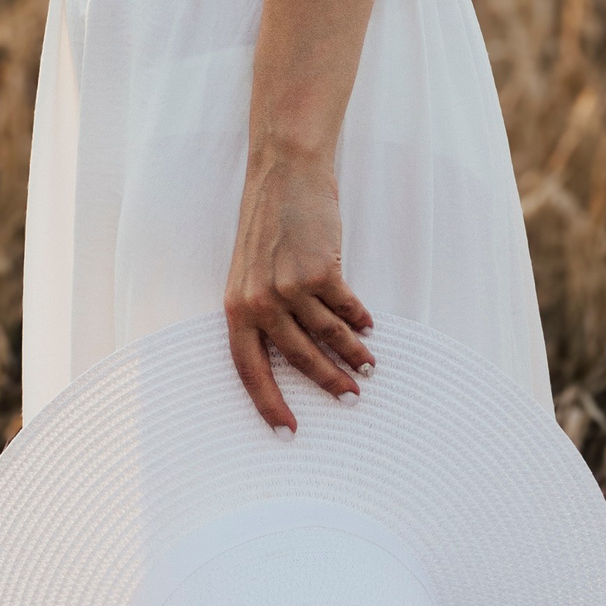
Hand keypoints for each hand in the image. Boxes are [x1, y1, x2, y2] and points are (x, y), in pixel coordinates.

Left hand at [223, 150, 374, 431]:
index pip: (248, 370)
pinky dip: (360, 319)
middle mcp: (259, 302)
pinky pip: (346, 308)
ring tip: (370, 367)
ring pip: (328, 336)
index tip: (288, 432)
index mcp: (235, 307)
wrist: (284, 173)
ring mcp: (289, 287)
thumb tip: (298, 354)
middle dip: (328, 383)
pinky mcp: (320, 271)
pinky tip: (369, 325)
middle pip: (297, 359)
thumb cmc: (269, 223)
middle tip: (351, 400)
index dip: (267, 404)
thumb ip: (264, 310)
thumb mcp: (251, 271)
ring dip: (353, 354)